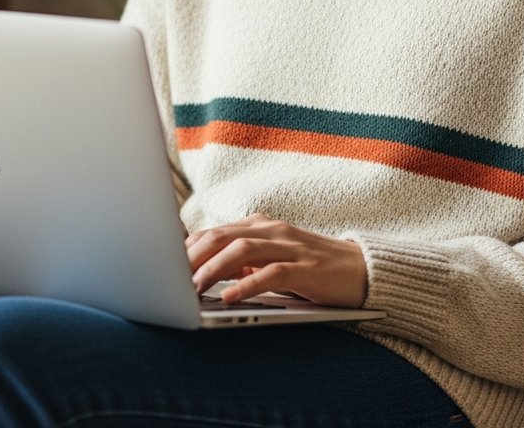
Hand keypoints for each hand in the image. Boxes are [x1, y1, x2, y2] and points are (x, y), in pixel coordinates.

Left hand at [186, 213, 367, 307]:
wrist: (360, 270)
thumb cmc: (310, 269)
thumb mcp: (271, 261)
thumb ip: (241, 262)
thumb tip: (200, 273)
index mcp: (260, 226)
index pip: (215, 231)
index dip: (187, 248)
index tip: (164, 266)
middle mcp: (272, 230)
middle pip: (223, 235)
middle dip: (193, 256)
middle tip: (170, 278)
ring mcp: (290, 246)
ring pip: (242, 249)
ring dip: (213, 268)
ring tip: (193, 288)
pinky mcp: (306, 267)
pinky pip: (273, 273)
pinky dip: (248, 284)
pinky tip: (230, 297)